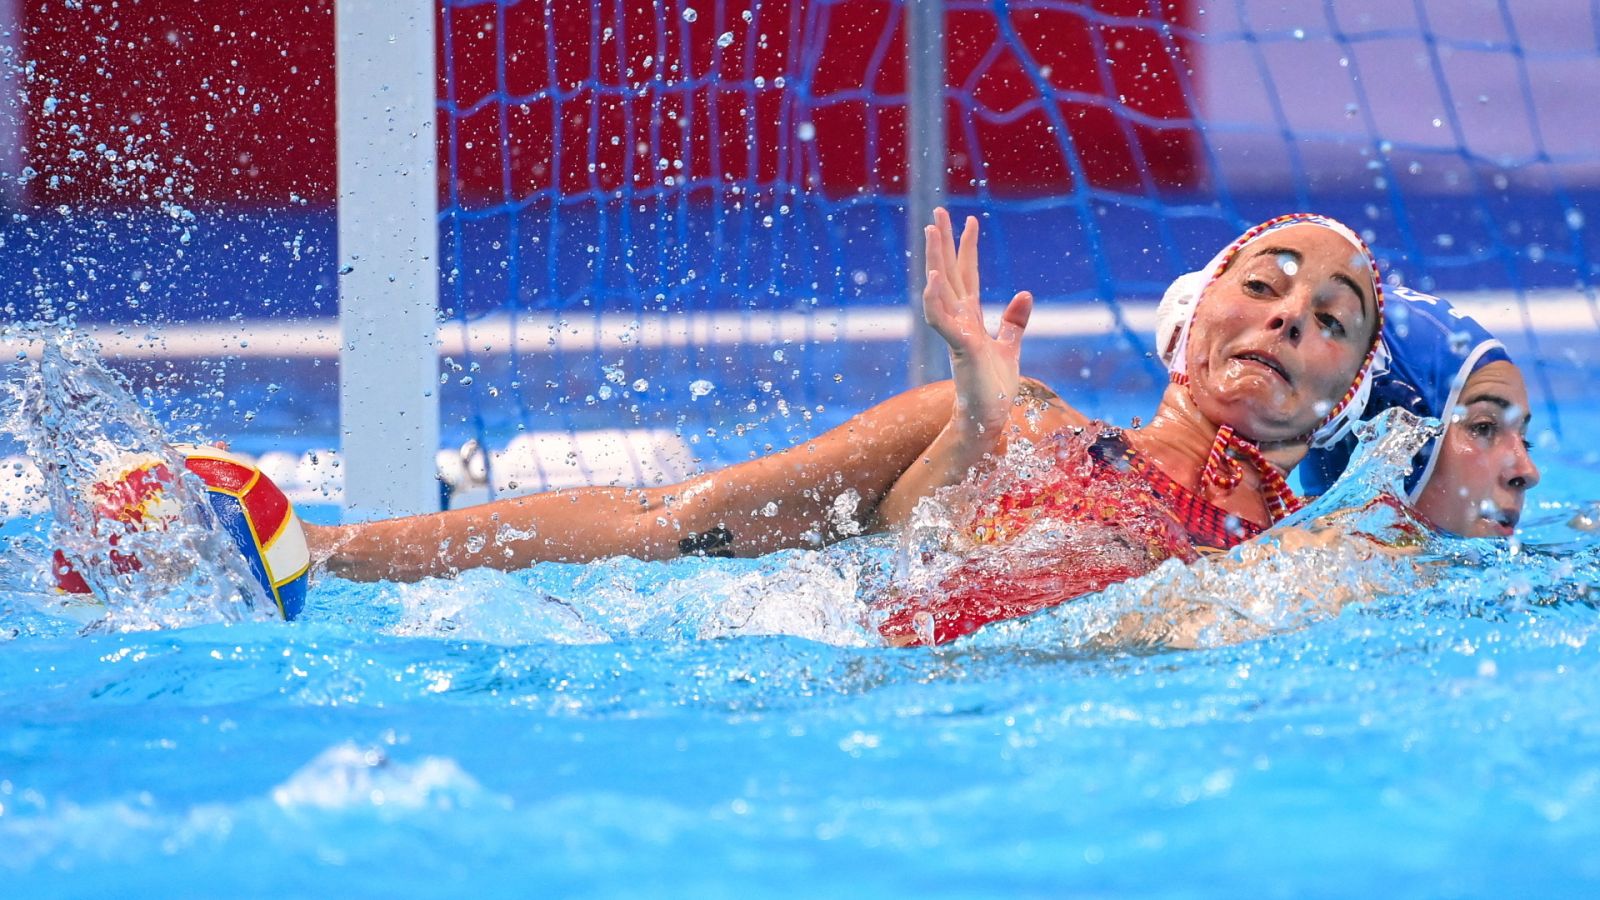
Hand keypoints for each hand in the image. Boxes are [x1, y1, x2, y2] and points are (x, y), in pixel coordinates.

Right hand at [922, 207, 1032, 438]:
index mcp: (971, 319)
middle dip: (943, 243)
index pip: (968, 275)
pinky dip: (936, 300)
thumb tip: (1025, 294)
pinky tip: (933, 279)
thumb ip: (1014, 321)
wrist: (988, 420)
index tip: (970, 221)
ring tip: (931, 232)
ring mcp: (956, 333)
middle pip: (950, 273)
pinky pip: (943, 321)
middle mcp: (960, 321)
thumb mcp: (1009, 347)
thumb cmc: (994, 389)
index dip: (968, 248)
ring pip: (942, 289)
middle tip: (937, 212)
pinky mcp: (960, 349)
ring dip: (935, 260)